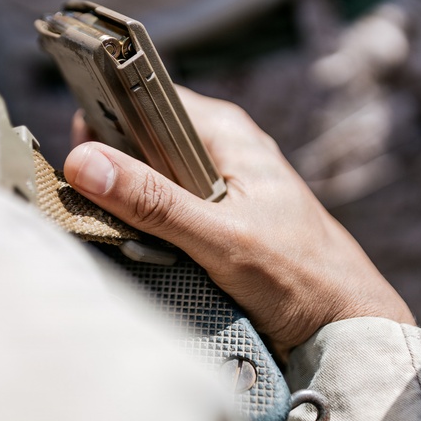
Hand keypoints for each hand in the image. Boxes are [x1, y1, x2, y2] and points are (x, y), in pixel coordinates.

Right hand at [63, 88, 413, 357]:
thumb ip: (152, 201)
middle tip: (91, 202)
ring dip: (125, 201)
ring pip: (145, 174)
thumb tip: (85, 163)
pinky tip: (140, 247)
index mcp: (224, 129)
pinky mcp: (211, 213)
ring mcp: (213, 180)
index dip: (104, 116)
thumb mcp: (219, 238)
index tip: (74, 151)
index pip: (143, 96)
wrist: (347, 323)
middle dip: (109, 167)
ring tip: (119, 230)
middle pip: (138, 137)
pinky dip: (142, 223)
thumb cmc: (301, 276)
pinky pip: (159, 205)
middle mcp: (216, 146)